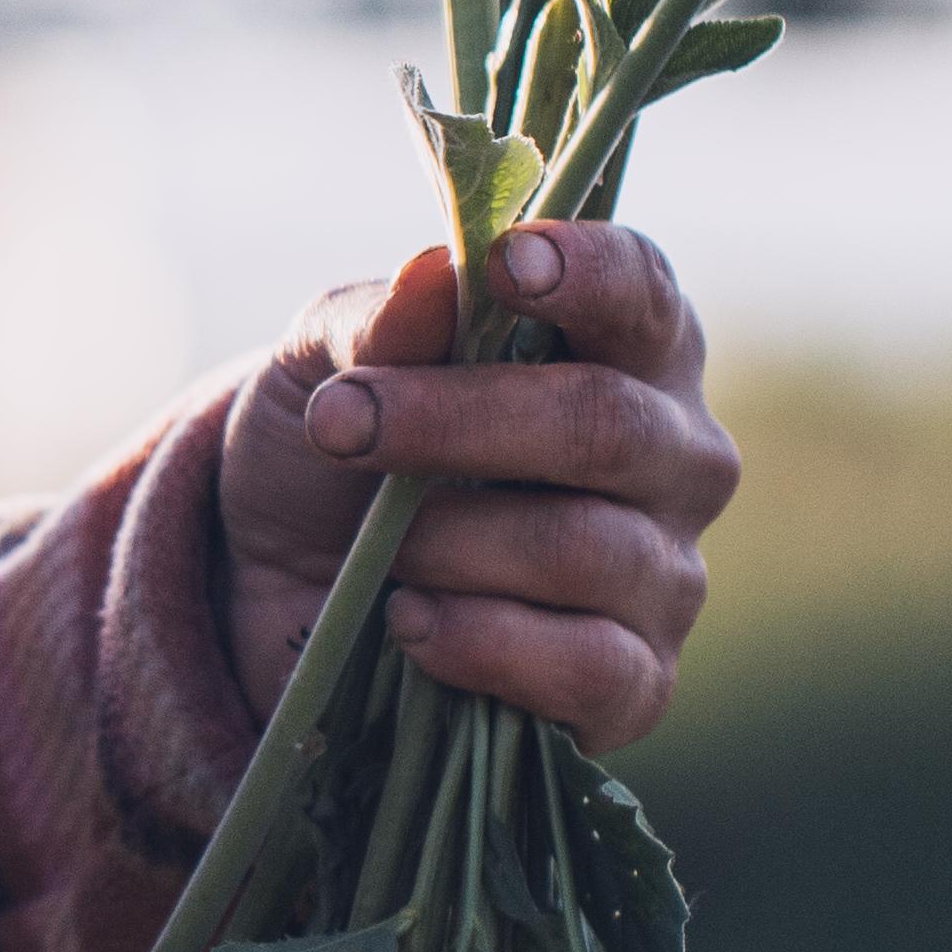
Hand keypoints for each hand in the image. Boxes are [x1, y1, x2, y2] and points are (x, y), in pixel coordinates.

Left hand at [217, 221, 734, 750]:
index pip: (642, 291)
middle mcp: (673, 456)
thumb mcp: (320, 371)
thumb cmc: (333, 457)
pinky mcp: (637, 685)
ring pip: (588, 549)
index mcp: (621, 348)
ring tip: (381, 550)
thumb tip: (435, 276)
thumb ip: (374, 322)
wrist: (279, 599)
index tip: (504, 266)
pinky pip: (591, 667)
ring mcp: (666, 576)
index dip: (588, 272)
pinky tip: (412, 624)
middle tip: (344, 424)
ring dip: (452, 542)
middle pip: (607, 423)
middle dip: (462, 421)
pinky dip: (484, 643)